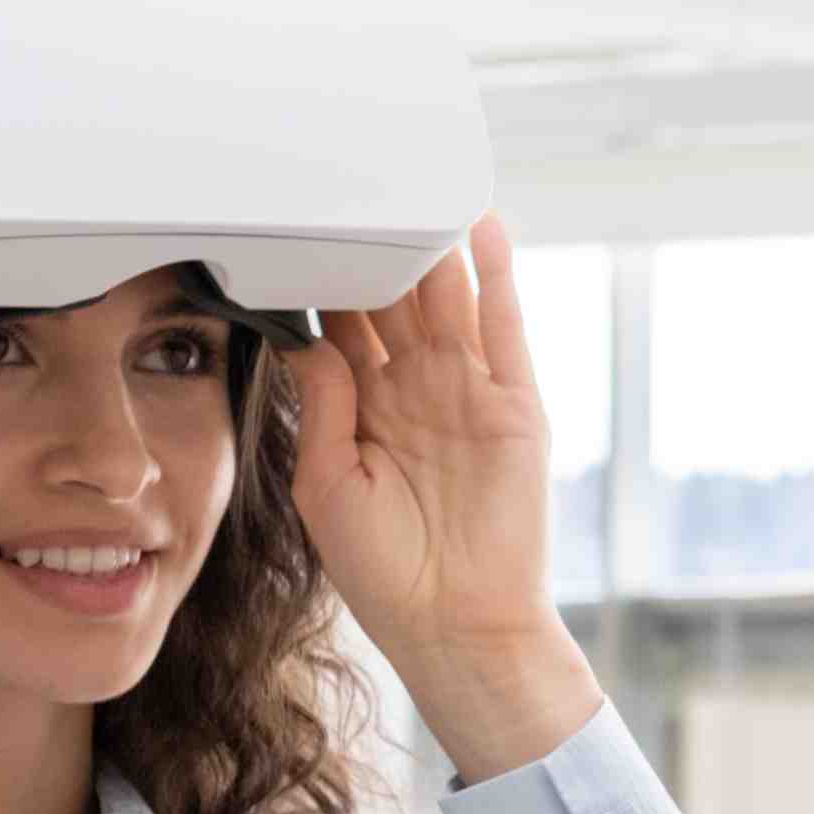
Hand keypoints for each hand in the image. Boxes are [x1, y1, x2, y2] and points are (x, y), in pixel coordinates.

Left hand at [284, 214, 598, 780]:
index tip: (296, 229)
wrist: (457, 627)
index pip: (342, 324)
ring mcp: (469, 393)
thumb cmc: (385, 574)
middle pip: (394, 298)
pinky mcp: (516, 406)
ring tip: (415, 186)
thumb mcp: (325, 487)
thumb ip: (320, 410)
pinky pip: (505, 327)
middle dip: (376, 248)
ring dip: (433, 247)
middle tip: (352, 190)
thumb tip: (312, 339)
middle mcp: (417, 390)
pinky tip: (482, 229)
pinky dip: (497, 276)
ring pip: (447, 300)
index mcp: (365, 409)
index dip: (323, 279)